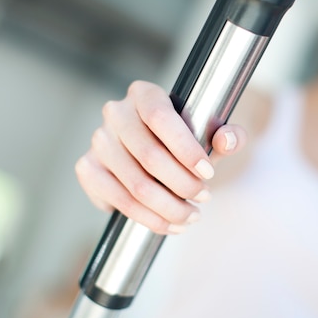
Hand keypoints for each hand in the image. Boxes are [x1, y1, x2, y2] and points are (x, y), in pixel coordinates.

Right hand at [75, 81, 246, 234]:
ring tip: (191, 216)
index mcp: (144, 94)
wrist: (157, 153)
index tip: (208, 173)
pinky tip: (169, 223)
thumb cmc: (186, 139)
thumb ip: (229, 135)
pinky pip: (118, 201)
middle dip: (183, 185)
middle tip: (204, 198)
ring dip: (169, 208)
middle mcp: (116, 113)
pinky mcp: (87, 169)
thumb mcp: (213, 134)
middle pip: (149, 156)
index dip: (186, 149)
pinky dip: (148, 219)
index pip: (160, 118)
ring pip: (135, 185)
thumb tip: (226, 140)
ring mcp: (98, 141)